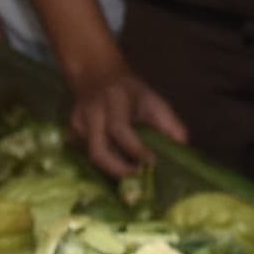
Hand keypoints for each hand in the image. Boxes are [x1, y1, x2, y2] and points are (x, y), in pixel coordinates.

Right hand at [64, 62, 187, 178]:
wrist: (96, 73)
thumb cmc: (129, 91)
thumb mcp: (152, 99)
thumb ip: (168, 123)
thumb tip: (181, 148)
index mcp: (114, 99)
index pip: (120, 128)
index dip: (136, 149)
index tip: (152, 163)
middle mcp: (92, 111)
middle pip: (99, 151)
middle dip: (119, 170)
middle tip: (139, 179)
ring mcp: (77, 122)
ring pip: (93, 156)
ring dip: (112, 168)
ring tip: (131, 173)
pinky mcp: (72, 132)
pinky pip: (87, 154)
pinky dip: (104, 163)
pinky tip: (116, 164)